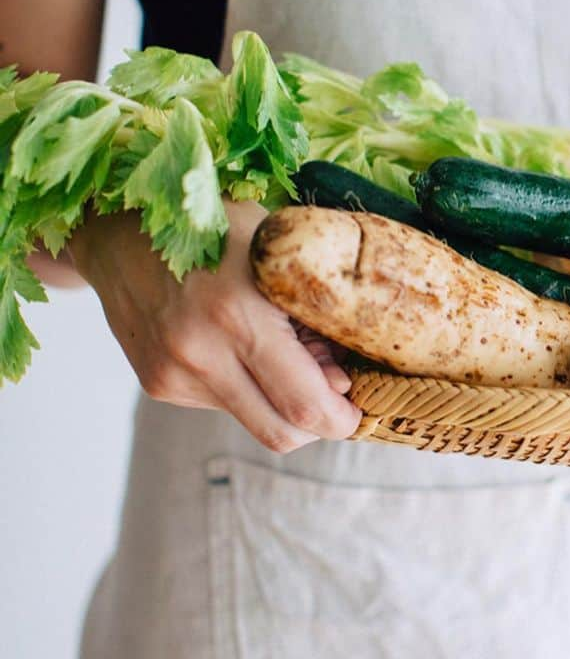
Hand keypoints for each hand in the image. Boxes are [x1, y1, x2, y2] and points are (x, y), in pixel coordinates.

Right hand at [69, 200, 360, 451]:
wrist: (120, 228)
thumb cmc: (215, 225)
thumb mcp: (278, 249)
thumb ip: (313, 312)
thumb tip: (343, 378)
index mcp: (238, 315)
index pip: (304, 406)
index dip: (343, 420)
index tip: (360, 409)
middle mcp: (200, 354)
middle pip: (281, 433)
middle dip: (318, 424)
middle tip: (336, 393)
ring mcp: (173, 375)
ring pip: (253, 420)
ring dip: (279, 400)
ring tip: (281, 346)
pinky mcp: (158, 384)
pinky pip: (223, 404)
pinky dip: (245, 385)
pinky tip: (238, 342)